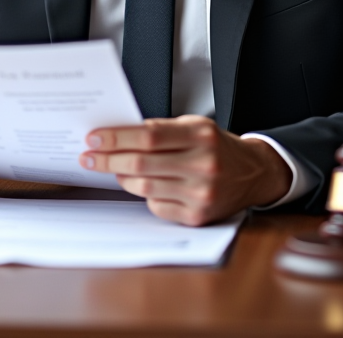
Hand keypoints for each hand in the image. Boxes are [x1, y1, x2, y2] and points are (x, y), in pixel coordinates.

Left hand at [78, 115, 291, 225]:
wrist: (253, 173)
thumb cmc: (217, 146)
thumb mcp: (194, 126)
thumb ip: (161, 129)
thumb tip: (117, 136)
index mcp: (200, 135)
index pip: (148, 135)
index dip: (117, 137)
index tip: (95, 138)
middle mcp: (203, 165)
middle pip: (142, 163)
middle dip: (108, 159)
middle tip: (89, 155)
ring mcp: (201, 193)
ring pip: (144, 187)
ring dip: (121, 177)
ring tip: (113, 168)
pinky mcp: (197, 216)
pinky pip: (156, 206)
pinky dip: (144, 194)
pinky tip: (142, 184)